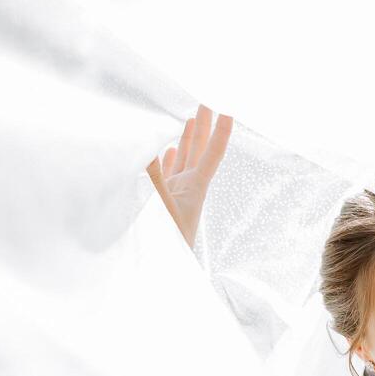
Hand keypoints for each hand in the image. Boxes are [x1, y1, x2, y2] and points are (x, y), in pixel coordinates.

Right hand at [147, 105, 232, 248]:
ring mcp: (177, 194)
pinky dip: (168, 160)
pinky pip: (168, 174)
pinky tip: (169, 151)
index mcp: (196, 188)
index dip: (220, 132)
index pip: (212, 154)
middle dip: (203, 126)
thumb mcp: (160, 209)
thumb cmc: (168, 246)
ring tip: (191, 120)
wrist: (166, 273)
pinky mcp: (164, 202)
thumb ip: (153, 180)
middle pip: (199, 150)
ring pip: (184, 160)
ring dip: (187, 140)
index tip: (227, 110)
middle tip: (207, 102)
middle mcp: (190, 188)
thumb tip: (147, 149)